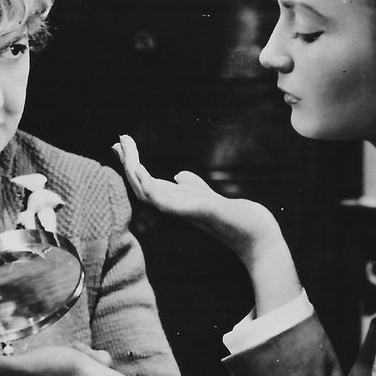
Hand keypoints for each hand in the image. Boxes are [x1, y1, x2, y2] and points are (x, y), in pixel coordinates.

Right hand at [112, 134, 280, 259]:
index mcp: (176, 201)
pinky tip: (140, 170)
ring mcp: (182, 211)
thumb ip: (192, 185)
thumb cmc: (235, 218)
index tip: (120, 144)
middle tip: (119, 140)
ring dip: (133, 171)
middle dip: (127, 163)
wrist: (256, 235)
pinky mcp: (193, 212)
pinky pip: (162, 201)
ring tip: (126, 150)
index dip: (131, 164)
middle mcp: (174, 207)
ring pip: (146, 192)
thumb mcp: (208, 195)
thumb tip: (178, 175)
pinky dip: (148, 186)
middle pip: (140, 186)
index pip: (146, 182)